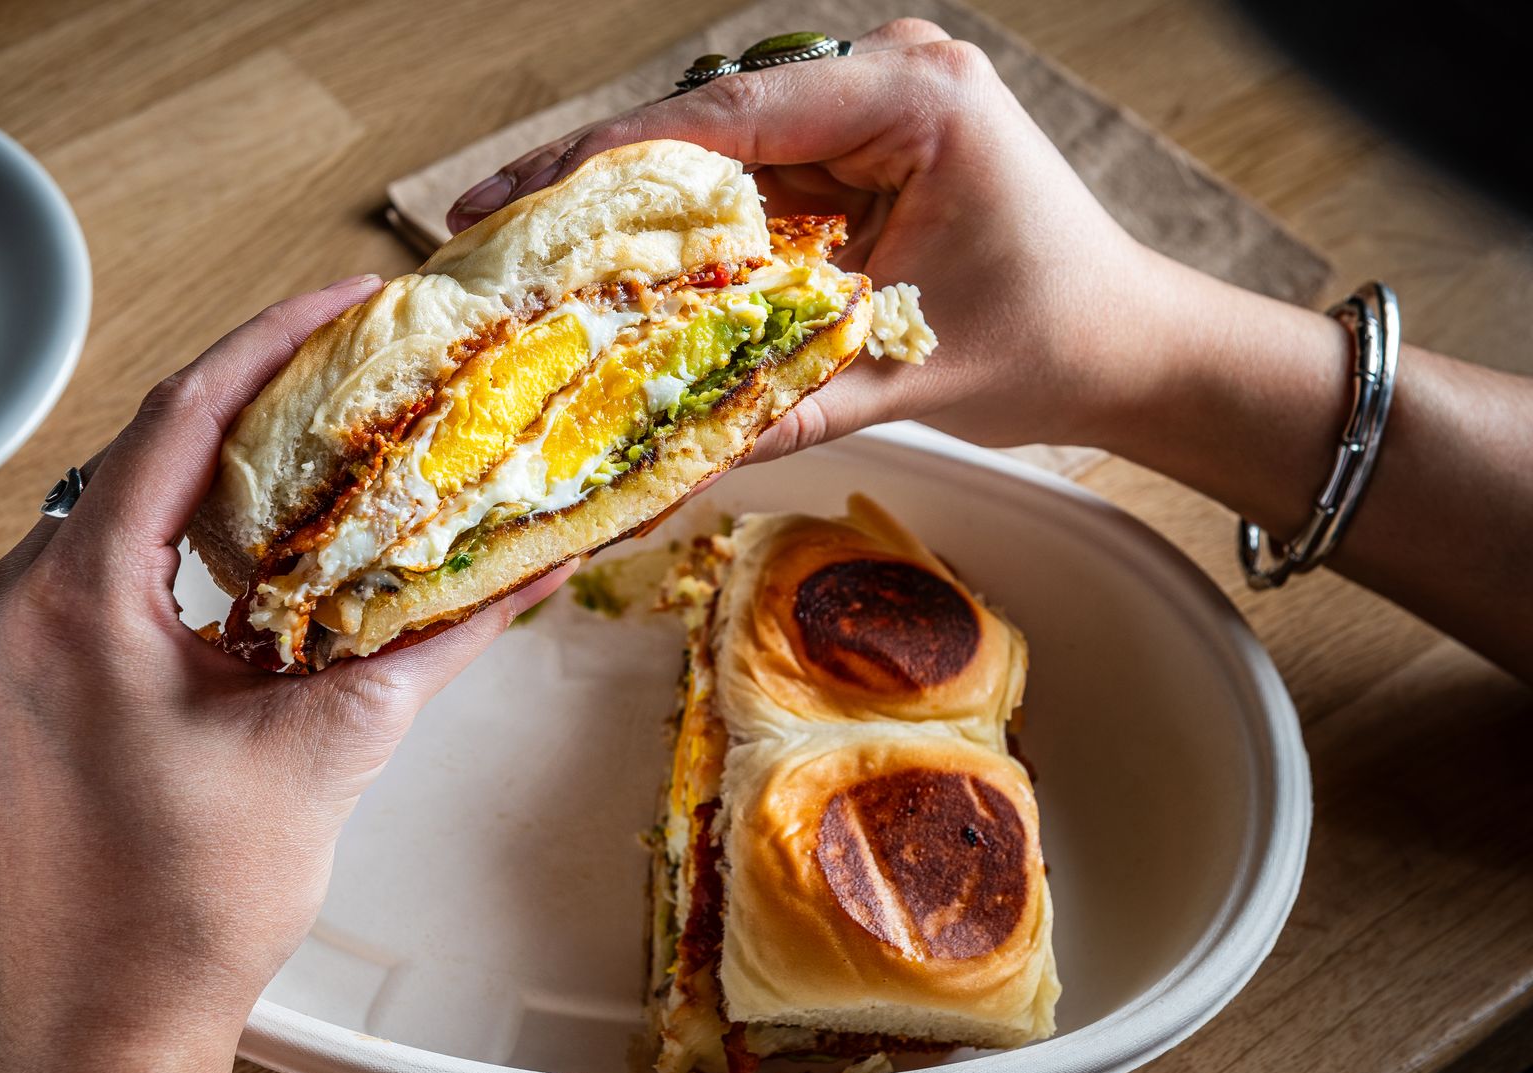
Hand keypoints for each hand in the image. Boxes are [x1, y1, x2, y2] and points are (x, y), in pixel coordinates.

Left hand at [0, 278, 571, 1072]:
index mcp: (71, 604)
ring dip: (213, 478)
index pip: (175, 419)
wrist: (100, 1023)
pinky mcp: (10, 682)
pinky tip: (249, 553)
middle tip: (348, 368)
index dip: (269, 343)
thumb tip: (510, 583)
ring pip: (117, 511)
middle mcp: (10, 607)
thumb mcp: (323, 756)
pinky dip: (177, 546)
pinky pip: (96, 572)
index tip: (341, 303)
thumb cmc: (179, 914)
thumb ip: (425, 651)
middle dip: (250, 405)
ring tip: (314, 448)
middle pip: (141, 455)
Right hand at [464, 20, 1532, 676]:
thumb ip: (791, 402)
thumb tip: (667, 452)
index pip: (737, 114)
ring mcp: (864, 109)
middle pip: (707, 120)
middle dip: (598, 175)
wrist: (1126, 346)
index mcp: (917, 96)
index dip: (620, 158)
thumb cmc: (1054, 342)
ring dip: (626, 200)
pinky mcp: (851, 150)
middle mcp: (884, 78)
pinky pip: (746, 180)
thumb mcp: (914, 370)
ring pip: (714, 148)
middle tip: (489, 216)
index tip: (531, 197)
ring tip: (523, 239)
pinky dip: (680, 225)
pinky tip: (606, 259)